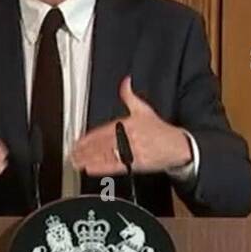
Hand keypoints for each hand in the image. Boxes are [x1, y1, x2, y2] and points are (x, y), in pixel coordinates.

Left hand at [70, 75, 191, 174]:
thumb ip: (129, 96)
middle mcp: (127, 138)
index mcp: (127, 124)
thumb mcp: (144, 110)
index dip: (88, 138)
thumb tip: (125, 82)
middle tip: (72, 153)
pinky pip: (115, 166)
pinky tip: (90, 169)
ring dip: (89, 159)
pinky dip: (101, 168)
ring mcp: (131, 152)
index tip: (77, 141)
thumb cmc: (160, 131)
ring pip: (105, 156)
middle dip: (85, 150)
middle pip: (101, 145)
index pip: (102, 131)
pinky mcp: (135, 165)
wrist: (179, 146)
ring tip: (76, 162)